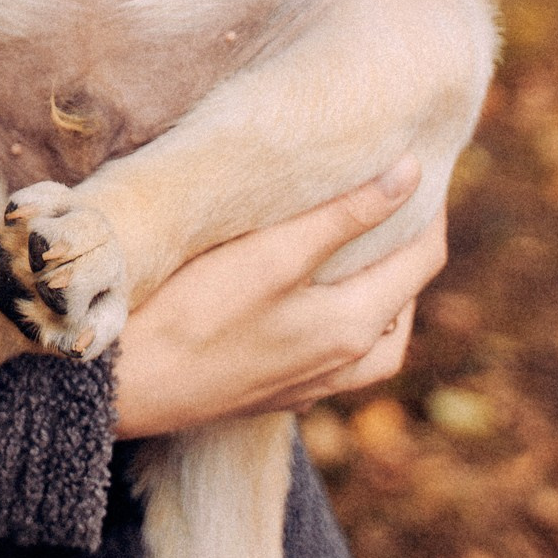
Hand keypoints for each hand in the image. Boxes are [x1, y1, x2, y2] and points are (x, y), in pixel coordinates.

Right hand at [111, 159, 445, 438]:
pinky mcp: (278, 391)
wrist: (128, 385)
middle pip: (404, 303)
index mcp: (353, 329)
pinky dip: (348, 322)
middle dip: (408, 250)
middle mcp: (344, 366)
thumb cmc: (195, 311)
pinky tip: (316, 299)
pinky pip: (340, 357)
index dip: (429, 212)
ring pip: (376, 340)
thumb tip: (410, 173)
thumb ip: (345, 214)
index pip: (421, 263)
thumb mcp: (273, 253)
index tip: (421, 165)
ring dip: (383, 294)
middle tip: (395, 200)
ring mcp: (311, 385)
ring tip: (367, 251)